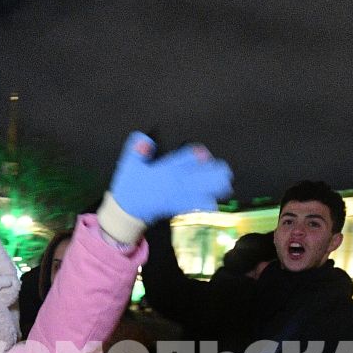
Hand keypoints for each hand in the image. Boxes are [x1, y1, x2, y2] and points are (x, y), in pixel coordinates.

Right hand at [106, 131, 232, 225]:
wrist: (127, 212)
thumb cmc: (129, 187)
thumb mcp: (129, 164)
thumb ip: (137, 149)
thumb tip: (146, 140)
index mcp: (165, 170)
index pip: (187, 159)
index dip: (198, 155)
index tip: (203, 155)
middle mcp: (175, 183)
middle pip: (201, 176)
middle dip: (214, 173)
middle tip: (224, 171)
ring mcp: (177, 196)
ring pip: (201, 191)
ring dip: (214, 189)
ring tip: (225, 185)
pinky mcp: (177, 207)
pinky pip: (194, 205)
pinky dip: (205, 204)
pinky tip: (214, 203)